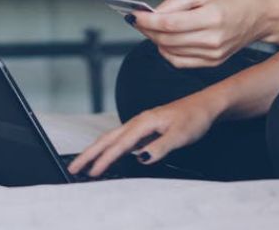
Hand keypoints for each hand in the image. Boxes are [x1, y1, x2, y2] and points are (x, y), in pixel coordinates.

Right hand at [66, 91, 220, 176]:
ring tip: (84, 164)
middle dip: (89, 153)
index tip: (92, 172)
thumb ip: (160, 147)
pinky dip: (110, 148)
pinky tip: (108, 156)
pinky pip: (122, 139)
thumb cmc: (194, 117)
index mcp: (144, 122)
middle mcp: (139, 121)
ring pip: (113, 138)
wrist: (205, 105)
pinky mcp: (145, 128)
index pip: (120, 144)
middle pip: (108, 138)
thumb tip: (141, 158)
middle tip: (73, 167)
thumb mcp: (180, 135)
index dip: (105, 159)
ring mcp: (141, 124)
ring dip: (97, 151)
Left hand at [131, 0, 273, 67]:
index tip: (134, 15)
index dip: (147, 20)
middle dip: (148, 30)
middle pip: (168, 39)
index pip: (169, 24)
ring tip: (150, 28)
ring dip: (155, 40)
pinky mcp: (214, 62)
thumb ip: (177, 2)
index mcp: (211, 18)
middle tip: (138, 20)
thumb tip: (153, 13)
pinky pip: (181, 62)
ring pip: (171, 52)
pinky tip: (164, 40)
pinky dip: (167, 52)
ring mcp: (213, 54)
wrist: (262, 15)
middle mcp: (213, 40)